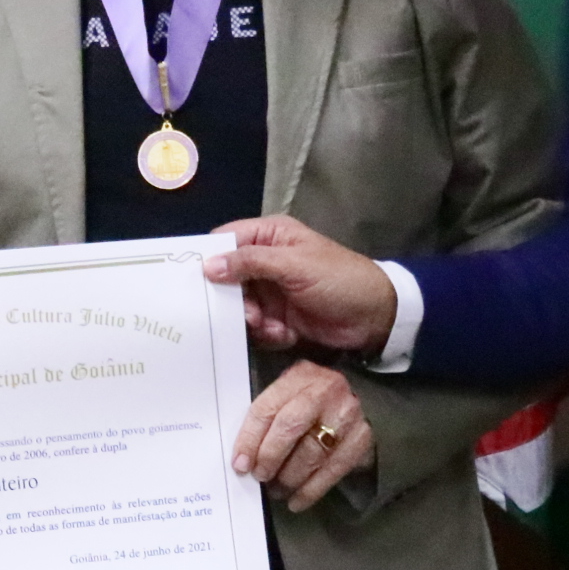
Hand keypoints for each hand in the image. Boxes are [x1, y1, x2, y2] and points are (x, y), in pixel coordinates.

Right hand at [203, 215, 398, 353]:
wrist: (374, 317)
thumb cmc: (337, 279)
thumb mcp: (294, 265)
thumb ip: (250, 263)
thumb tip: (207, 266)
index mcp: (270, 236)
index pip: (226, 240)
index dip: (209, 256)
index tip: (193, 278)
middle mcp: (265, 262)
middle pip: (227, 278)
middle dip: (232, 298)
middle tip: (244, 310)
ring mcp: (270, 291)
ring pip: (239, 306)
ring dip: (251, 319)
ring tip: (267, 324)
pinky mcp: (277, 318)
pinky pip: (256, 326)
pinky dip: (267, 332)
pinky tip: (283, 333)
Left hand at [230, 359, 376, 511]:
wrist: (364, 400)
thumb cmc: (314, 401)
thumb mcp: (291, 393)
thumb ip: (269, 415)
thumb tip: (244, 456)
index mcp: (299, 376)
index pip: (267, 408)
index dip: (250, 439)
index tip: (240, 464)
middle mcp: (324, 391)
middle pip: (290, 427)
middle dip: (270, 457)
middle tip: (260, 476)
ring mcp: (347, 415)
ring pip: (312, 453)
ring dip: (289, 478)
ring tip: (277, 490)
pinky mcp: (361, 439)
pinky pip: (332, 470)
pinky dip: (311, 490)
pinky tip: (297, 501)